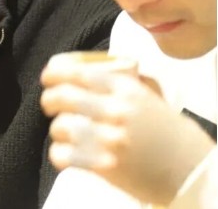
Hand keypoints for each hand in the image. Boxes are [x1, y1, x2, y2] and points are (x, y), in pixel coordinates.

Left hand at [40, 61, 215, 204]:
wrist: (190, 171)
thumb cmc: (167, 132)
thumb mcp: (150, 96)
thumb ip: (123, 80)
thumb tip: (88, 67)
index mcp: (126, 89)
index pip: (78, 72)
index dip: (54, 73)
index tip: (48, 77)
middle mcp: (116, 110)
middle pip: (62, 96)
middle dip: (48, 99)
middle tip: (50, 104)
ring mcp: (109, 138)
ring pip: (59, 126)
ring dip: (58, 129)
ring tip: (67, 132)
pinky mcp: (103, 165)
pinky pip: (61, 154)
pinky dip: (59, 153)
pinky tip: (68, 152)